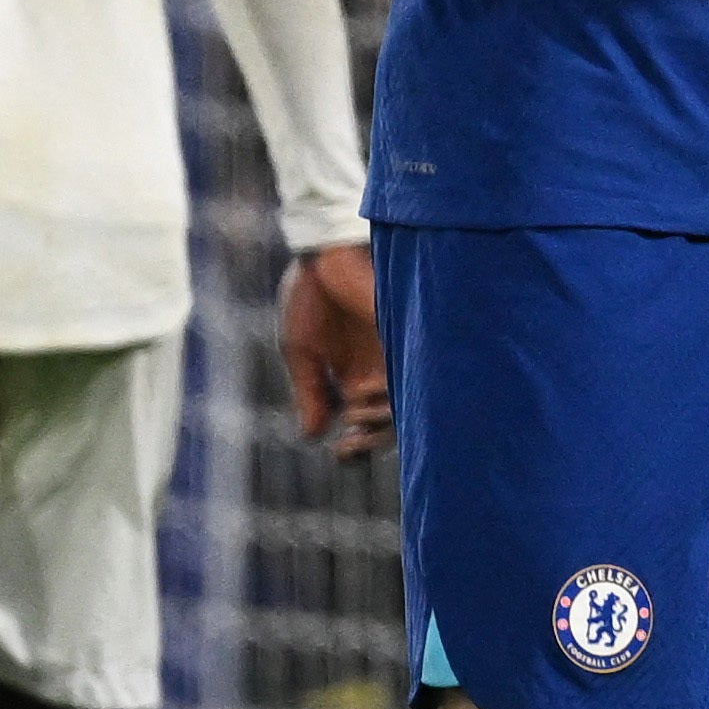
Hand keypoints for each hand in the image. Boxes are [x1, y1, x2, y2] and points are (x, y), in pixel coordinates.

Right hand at [280, 241, 387, 455]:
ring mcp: (393, 358)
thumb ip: (309, 393)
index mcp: (353, 377)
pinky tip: (358, 395)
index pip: (366, 425)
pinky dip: (384, 399)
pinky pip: (407, 384)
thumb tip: (313, 436)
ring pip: (402, 410)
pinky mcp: (402, 342)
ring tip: (352, 413)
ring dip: (376, 423)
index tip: (338, 453)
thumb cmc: (311, 294)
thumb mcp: (300, 352)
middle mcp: (378, 372)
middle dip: (370, 444)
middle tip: (346, 449)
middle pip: (389, 425)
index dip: (358, 447)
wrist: (324, 255)